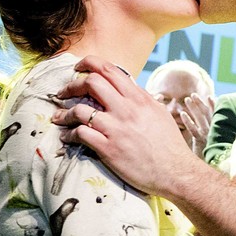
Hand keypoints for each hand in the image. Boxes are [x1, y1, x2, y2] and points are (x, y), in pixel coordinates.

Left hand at [56, 56, 201, 195]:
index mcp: (138, 98)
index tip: (78, 68)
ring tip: (59, 117)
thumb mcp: (158, 113)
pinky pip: (80, 134)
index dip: (89, 64)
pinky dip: (69, 134)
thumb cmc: (169, 144)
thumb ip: (140, 99)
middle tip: (64, 93)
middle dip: (72, 85)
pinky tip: (67, 136)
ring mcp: (115, 128)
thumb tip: (128, 89)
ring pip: (79, 109)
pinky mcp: (108, 148)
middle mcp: (126, 109)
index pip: (109, 70)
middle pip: (90, 83)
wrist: (175, 171)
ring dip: (64, 112)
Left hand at [173, 92, 214, 157]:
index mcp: (219, 129)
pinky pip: (193, 129)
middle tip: (192, 95)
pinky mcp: (200, 141)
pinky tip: (182, 114)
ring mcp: (207, 135)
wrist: (210, 167)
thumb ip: (214, 131)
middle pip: (206, 113)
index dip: (213, 105)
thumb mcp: (215, 141)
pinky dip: (188, 121)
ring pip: (200, 118)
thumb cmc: (212, 154)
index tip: (210, 96)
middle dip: (200, 103)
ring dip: (193, 108)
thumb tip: (213, 120)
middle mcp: (213, 130)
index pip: (216, 114)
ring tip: (187, 99)